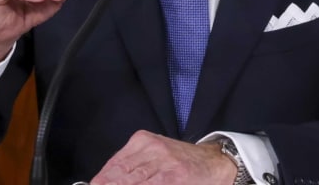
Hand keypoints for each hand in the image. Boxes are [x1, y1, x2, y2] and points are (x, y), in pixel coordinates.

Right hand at [90, 130, 237, 184]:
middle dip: (106, 184)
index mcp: (172, 179)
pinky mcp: (145, 138)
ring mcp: (153, 146)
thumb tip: (122, 184)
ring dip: (104, 180)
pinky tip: (104, 178)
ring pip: (117, 168)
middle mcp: (162, 159)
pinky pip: (120, 157)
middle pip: (121, 178)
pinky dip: (110, 170)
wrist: (214, 164)